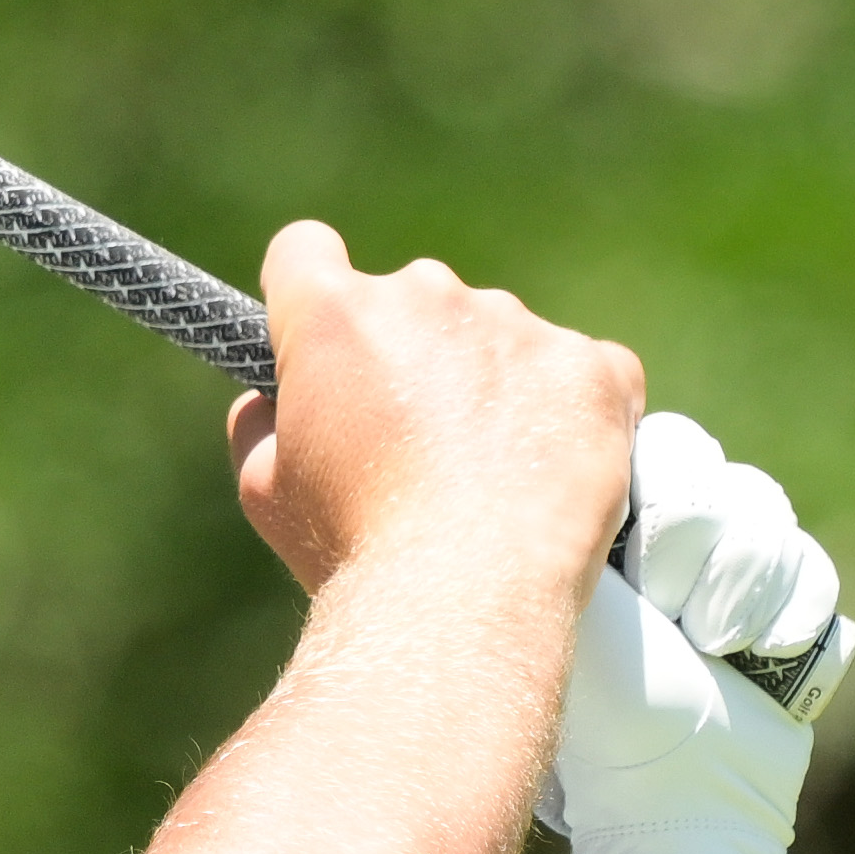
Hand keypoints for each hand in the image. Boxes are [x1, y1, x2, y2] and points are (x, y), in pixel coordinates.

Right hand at [227, 224, 640, 601]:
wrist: (464, 602)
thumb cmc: (354, 550)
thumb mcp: (263, 489)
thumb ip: (260, 422)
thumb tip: (271, 401)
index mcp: (336, 314)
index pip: (305, 251)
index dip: (308, 293)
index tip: (324, 339)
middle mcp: (428, 296)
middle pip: (411, 300)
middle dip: (409, 354)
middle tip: (416, 440)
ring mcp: (520, 327)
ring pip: (499, 337)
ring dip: (491, 383)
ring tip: (490, 476)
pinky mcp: (594, 369)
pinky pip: (582, 370)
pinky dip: (568, 411)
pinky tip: (551, 471)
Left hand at [534, 415, 839, 853]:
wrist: (672, 801)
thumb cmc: (597, 712)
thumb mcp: (564, 601)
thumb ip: (560, 517)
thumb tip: (550, 438)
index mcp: (607, 525)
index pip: (656, 448)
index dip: (662, 500)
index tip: (641, 572)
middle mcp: (669, 538)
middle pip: (714, 473)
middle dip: (701, 547)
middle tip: (673, 613)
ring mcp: (733, 571)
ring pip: (765, 513)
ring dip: (741, 589)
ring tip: (710, 647)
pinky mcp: (789, 608)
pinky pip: (811, 567)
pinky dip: (787, 617)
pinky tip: (752, 659)